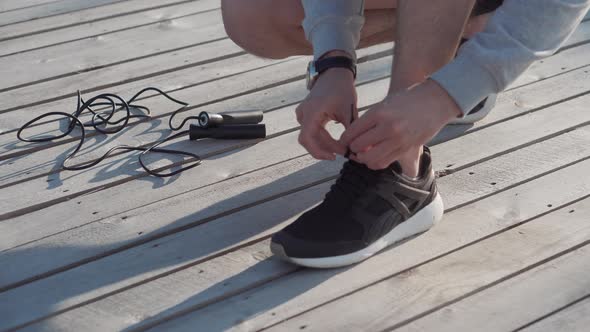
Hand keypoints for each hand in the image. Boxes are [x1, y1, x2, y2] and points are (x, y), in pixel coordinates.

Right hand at [296, 67, 355, 159]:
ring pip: (311, 137)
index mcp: (311, 112)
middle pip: (309, 140)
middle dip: (325, 149)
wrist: (334, 72)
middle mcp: (303, 114)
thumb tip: (357, 150)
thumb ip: (350, 131)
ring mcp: (303, 114)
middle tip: (342, 153)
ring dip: (324, 145)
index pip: (308, 139)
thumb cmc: (342, 89)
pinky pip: (311, 131)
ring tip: (341, 148)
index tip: (336, 156)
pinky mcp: (307, 114)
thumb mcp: (348, 111)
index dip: (320, 152)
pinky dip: (322, 138)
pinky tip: (335, 141)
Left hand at [340, 80, 461, 169]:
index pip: (352, 132)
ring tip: (361, 155)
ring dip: (362, 159)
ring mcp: (397, 140)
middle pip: (358, 146)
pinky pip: (383, 162)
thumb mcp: (385, 103)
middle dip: (351, 149)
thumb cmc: (408, 100)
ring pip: (370, 159)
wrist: (436, 101)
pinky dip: (374, 163)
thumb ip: (370, 120)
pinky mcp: (405, 148)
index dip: (344, 139)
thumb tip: (354, 137)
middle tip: (351, 148)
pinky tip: (373, 157)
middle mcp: (387, 127)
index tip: (343, 141)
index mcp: (379, 113)